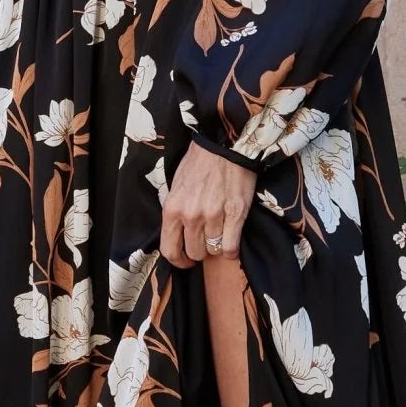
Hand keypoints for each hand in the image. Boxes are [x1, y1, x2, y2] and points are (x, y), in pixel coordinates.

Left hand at [160, 136, 256, 266]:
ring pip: (214, 250)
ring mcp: (214, 216)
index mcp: (172, 209)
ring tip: (220, 233)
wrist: (224, 145)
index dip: (178, 261)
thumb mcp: (176, 187)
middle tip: (205, 241)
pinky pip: (231, 247)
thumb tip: (178, 235)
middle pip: (195, 253)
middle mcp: (191, 216)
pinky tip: (231, 240)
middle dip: (200, 251)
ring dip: (217, 246)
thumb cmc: (199, 163)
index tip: (185, 260)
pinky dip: (232, 250)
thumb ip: (175, 212)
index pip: (170, 250)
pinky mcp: (236, 214)